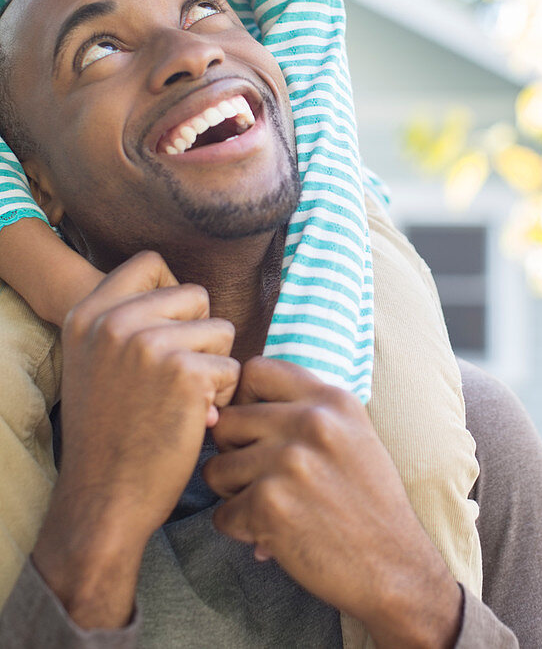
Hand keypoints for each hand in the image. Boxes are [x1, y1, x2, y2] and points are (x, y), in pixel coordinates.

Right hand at [33, 251, 239, 628]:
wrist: (104, 500)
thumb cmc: (111, 434)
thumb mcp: (95, 363)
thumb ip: (127, 322)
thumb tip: (190, 293)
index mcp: (88, 314)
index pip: (149, 263)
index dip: (172, 292)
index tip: (171, 330)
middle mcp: (115, 321)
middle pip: (196, 296)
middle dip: (200, 336)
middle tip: (178, 379)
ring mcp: (149, 344)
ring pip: (221, 331)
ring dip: (215, 367)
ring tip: (184, 401)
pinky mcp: (184, 373)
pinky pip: (232, 368)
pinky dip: (223, 398)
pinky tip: (195, 420)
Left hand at [204, 358, 461, 648]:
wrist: (394, 566)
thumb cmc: (368, 502)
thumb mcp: (353, 434)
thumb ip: (307, 409)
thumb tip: (235, 404)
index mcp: (332, 399)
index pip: (255, 370)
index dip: (242, 399)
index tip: (252, 427)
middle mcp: (311, 422)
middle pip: (228, 420)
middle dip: (232, 452)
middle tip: (255, 478)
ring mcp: (289, 462)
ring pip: (217, 468)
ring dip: (233, 494)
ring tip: (266, 507)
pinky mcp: (271, 505)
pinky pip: (222, 514)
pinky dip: (239, 530)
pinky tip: (270, 534)